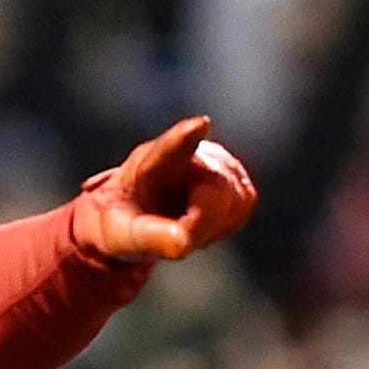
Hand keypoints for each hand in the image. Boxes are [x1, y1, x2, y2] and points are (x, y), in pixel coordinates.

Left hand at [73, 115, 257, 263]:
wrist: (137, 214)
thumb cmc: (125, 221)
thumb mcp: (123, 236)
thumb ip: (151, 238)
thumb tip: (184, 243)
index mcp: (150, 164)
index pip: (171, 148)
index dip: (185, 137)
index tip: (200, 125)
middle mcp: (187, 152)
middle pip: (217, 188)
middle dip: (205, 223)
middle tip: (182, 241)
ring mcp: (215, 159)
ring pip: (236, 196)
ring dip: (214, 225)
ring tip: (183, 225)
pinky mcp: (234, 173)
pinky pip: (245, 202)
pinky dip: (225, 222)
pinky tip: (201, 222)